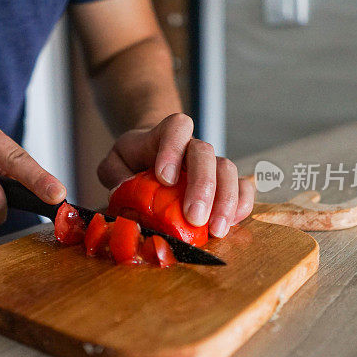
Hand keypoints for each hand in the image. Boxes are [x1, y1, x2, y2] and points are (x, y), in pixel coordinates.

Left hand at [97, 113, 253, 236]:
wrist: (151, 155)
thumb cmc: (132, 161)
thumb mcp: (114, 163)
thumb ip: (113, 174)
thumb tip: (122, 192)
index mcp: (165, 135)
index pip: (176, 127)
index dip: (173, 149)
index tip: (165, 178)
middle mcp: (191, 146)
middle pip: (205, 153)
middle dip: (202, 186)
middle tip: (194, 217)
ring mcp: (210, 163)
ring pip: (227, 170)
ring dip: (225, 201)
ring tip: (215, 230)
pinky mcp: (223, 182)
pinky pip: (242, 187)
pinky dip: (241, 205)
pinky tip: (231, 224)